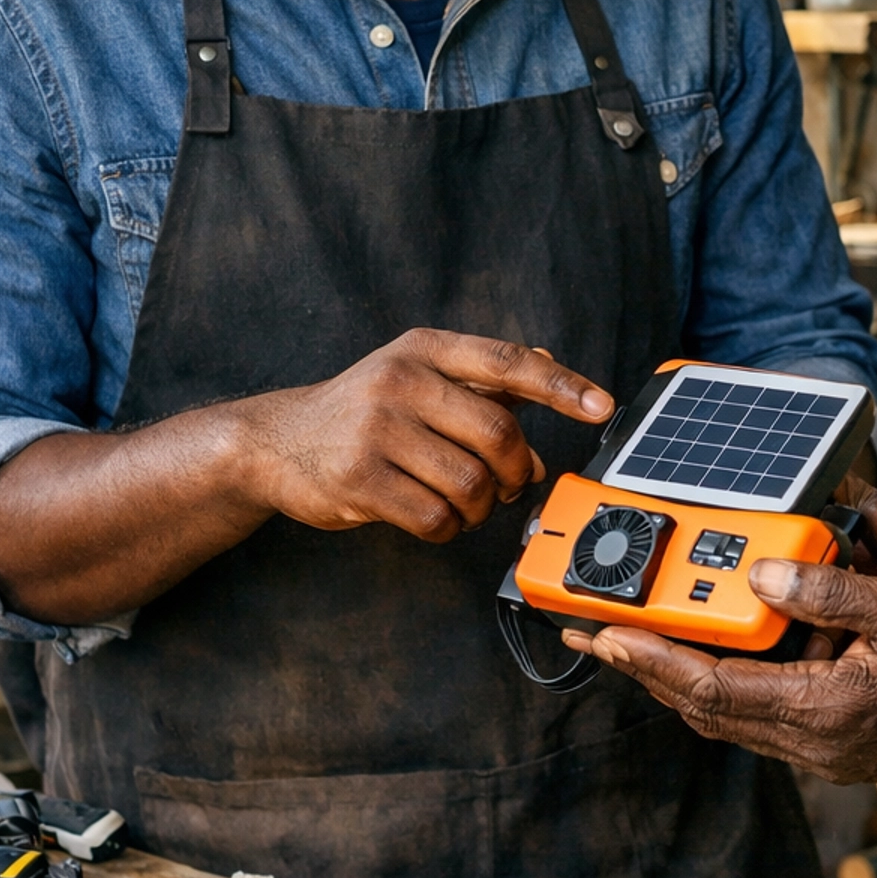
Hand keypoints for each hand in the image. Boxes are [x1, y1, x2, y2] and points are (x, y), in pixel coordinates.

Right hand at [226, 330, 611, 542]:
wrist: (275, 442)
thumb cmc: (364, 411)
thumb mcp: (418, 376)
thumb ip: (483, 385)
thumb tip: (556, 395)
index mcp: (424, 349)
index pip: (507, 362)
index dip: (561, 385)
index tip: (601, 407)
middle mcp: (400, 381)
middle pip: (498, 433)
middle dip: (518, 469)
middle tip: (513, 484)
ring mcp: (375, 430)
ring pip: (471, 483)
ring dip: (483, 507)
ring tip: (467, 504)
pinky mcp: (357, 479)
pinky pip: (436, 517)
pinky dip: (449, 528)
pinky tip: (435, 518)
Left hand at [561, 554, 876, 784]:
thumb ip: (828, 590)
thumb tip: (763, 574)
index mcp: (823, 710)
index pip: (712, 688)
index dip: (650, 661)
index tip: (604, 635)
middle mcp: (812, 743)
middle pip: (705, 709)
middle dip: (646, 671)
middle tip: (594, 634)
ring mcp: (821, 752)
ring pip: (727, 715)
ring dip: (682, 678)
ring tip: (639, 638)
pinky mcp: (832, 745)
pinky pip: (759, 715)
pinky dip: (728, 682)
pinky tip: (719, 647)